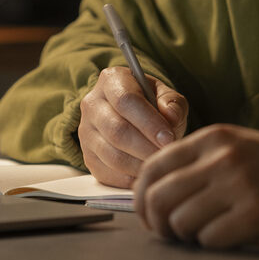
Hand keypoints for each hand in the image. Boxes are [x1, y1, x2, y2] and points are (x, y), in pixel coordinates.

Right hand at [78, 66, 187, 187]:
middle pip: (117, 131)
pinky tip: (145, 175)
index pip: (126, 101)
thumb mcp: (166, 96)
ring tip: (159, 165)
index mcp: (111, 80)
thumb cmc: (153, 105)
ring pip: (111, 155)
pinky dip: (128, 179)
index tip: (169, 139)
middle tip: (166, 156)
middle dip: (146, 147)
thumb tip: (171, 117)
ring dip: (139, 165)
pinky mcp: (87, 156)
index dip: (149, 123)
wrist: (133, 118)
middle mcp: (92, 104)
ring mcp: (86, 132)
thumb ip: (172, 103)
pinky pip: (106, 174)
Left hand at [134, 124, 258, 249]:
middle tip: (170, 234)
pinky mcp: (258, 214)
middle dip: (157, 223)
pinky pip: (210, 240)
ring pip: (181, 221)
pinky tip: (230, 237)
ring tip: (204, 234)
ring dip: (187, 237)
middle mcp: (225, 157)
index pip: (153, 167)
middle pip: (159, 197)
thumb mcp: (237, 149)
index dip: (142, 198)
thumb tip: (150, 193)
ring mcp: (241, 184)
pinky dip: (214, 245)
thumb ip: (198, 162)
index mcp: (215, 137)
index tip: (148, 216)